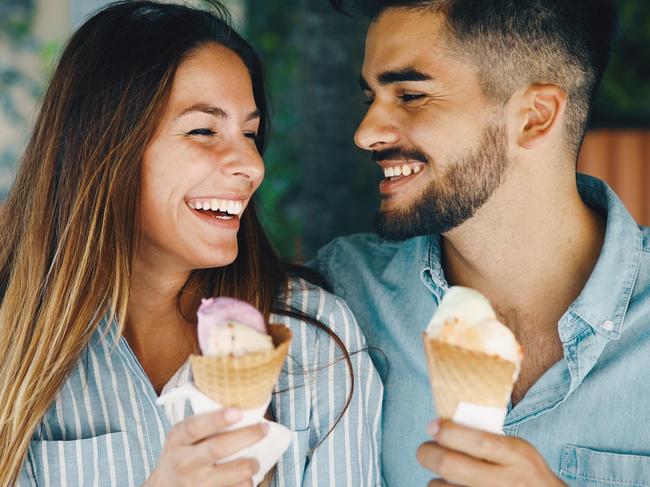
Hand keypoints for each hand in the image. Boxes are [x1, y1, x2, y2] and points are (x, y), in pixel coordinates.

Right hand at [144, 408, 267, 486]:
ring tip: (255, 459)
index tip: (238, 411)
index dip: (217, 419)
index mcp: (178, 440)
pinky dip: (246, 481)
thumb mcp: (182, 436)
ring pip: (233, 473)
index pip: (196, 427)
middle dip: (246, 436)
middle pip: (218, 448)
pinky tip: (245, 476)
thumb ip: (203, 423)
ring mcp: (196, 483)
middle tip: (264, 428)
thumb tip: (241, 404)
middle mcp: (185, 462)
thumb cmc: (181, 453)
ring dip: (251, 464)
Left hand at [416, 419, 565, 486]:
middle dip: (428, 453)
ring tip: (446, 475)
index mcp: (516, 456)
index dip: (448, 432)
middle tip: (426, 450)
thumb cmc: (524, 474)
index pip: (477, 441)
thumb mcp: (517, 451)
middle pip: (450, 465)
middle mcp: (505, 482)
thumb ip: (486, 439)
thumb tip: (441, 427)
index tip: (432, 426)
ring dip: (435, 479)